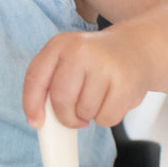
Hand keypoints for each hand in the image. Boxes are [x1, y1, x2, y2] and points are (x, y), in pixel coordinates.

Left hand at [22, 27, 150, 130]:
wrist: (136, 48)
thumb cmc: (95, 60)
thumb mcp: (68, 60)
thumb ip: (50, 83)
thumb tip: (39, 120)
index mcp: (59, 45)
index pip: (35, 78)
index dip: (31, 104)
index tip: (36, 122)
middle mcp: (80, 51)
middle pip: (60, 100)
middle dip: (66, 117)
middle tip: (74, 118)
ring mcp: (104, 66)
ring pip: (84, 112)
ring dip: (89, 115)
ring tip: (98, 98)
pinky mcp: (125, 83)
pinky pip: (106, 119)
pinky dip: (107, 118)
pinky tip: (112, 100)